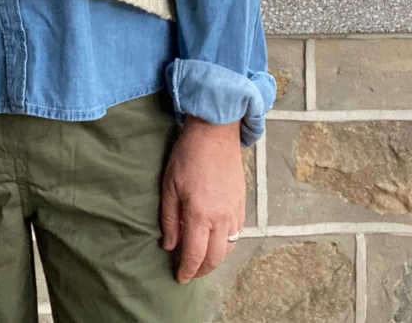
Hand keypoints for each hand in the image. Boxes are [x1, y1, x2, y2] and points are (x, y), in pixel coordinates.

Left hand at [160, 116, 244, 282]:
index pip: (195, 255)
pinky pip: (237, 233)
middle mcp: (222, 218)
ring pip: (229, 248)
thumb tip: (169, 245)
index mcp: (201, 215)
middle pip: (215, 257)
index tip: (179, 277)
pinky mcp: (242, 203)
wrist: (215, 133)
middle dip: (202, 270)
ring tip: (202, 259)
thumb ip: (170, 219)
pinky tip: (216, 240)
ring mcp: (235, 211)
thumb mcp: (170, 186)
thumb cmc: (188, 156)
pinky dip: (227, 243)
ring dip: (216, 258)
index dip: (187, 270)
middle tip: (190, 272)